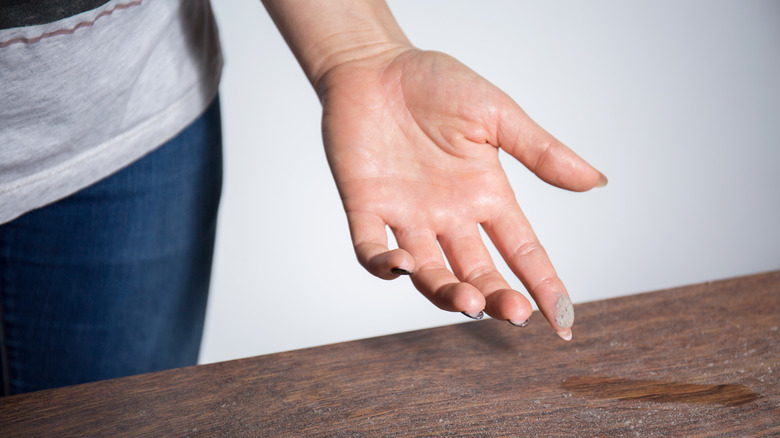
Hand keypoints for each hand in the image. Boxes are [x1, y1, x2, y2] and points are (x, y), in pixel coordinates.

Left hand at [319, 48, 605, 339]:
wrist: (375, 64)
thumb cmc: (435, 83)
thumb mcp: (496, 114)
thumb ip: (540, 151)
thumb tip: (597, 180)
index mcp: (486, 195)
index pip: (523, 251)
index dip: (544, 285)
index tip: (565, 321)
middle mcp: (449, 216)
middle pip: (479, 272)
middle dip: (497, 297)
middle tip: (514, 312)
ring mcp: (407, 216)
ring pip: (429, 272)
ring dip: (446, 292)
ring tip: (467, 301)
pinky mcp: (366, 207)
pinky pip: (370, 250)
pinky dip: (383, 266)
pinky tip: (403, 267)